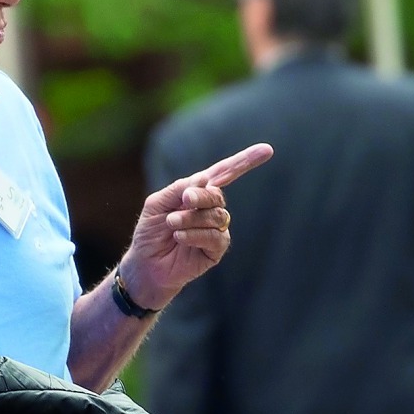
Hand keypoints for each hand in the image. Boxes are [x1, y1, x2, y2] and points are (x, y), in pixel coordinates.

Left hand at [119, 143, 272, 307]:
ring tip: (172, 224)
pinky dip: (195, 234)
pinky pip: (216, 237)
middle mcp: (209, 209)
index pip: (224, 173)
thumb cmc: (150, 231)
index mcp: (197, 193)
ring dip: (192, 218)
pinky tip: (180, 237)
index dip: (245, 161)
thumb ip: (179, 189)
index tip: (267, 150)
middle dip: (201, 195)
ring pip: (217, 216)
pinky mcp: (215, 250)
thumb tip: (205, 179)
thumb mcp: (157, 203)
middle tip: (185, 199)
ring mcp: (215, 229)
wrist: (145, 264)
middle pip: (217, 195)